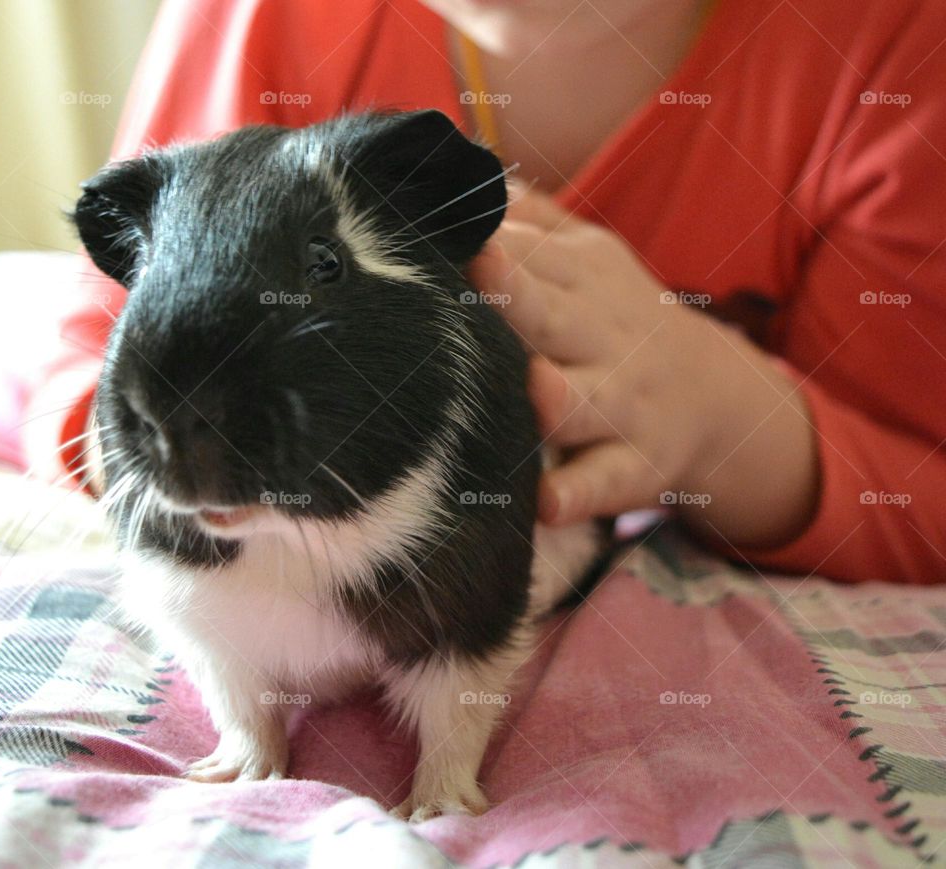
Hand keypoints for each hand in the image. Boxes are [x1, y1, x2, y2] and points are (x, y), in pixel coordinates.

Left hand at [470, 186, 817, 547]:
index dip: (483, 243)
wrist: (712, 395)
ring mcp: (622, 406)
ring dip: (553, 397)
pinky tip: (544, 503)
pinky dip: (577, 493)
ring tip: (530, 391)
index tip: (428, 227)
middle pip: (551, 316)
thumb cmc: (620, 319)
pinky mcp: (635, 467)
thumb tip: (465, 171)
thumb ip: (534, 218)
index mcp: (585, 280)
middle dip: (516, 295)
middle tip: (478, 269)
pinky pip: (604, 482)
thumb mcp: (594, 257)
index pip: (527, 254)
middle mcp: (602, 339)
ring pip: (581, 402)